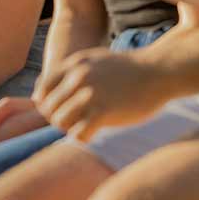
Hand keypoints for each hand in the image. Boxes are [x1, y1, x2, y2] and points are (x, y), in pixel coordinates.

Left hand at [33, 48, 173, 142]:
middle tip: (75, 122)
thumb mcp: (94, 62)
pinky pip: (78, 134)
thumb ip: (70, 74)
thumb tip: (40, 95)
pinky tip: (93, 133)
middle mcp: (78, 77)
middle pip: (48, 109)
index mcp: (74, 64)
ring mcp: (90, 94)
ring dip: (69, 129)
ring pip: (59, 122)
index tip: (62, 111)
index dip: (47, 105)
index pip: (41, 90)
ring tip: (84, 127)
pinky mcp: (104, 112)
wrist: (158, 72)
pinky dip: (82, 138)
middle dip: (58, 119)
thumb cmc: (128, 71)